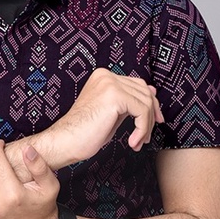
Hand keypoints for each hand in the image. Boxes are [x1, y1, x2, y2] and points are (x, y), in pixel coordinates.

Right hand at [36, 68, 162, 167]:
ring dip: (146, 126)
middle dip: (151, 115)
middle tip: (146, 136)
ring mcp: (110, 84)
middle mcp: (107, 76)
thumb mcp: (112, 112)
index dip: (150, 104)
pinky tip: (132, 142)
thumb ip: (129, 101)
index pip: (138, 85)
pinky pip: (141, 111)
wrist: (65, 141)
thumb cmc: (84, 132)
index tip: (154, 122)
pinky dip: (142, 129)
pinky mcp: (114, 96)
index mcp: (104, 77)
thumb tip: (152, 92)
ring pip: (145, 102)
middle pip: (144, 92)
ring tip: (137, 142)